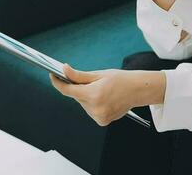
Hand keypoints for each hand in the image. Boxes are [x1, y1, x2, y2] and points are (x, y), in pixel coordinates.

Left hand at [50, 64, 165, 125]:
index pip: (68, 90)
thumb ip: (78, 75)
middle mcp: (95, 108)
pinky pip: (90, 110)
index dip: (58, 83)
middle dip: (78, 89)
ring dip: (86, 97)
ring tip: (100, 91)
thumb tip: (63, 70)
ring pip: (82, 104)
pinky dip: (92, 104)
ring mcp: (99, 116)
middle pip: (76, 97)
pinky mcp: (102, 121)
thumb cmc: (120, 80)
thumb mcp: (98, 74)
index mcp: (94, 94)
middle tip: (90, 82)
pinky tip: (103, 99)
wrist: (138, 90)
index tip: (53, 76)